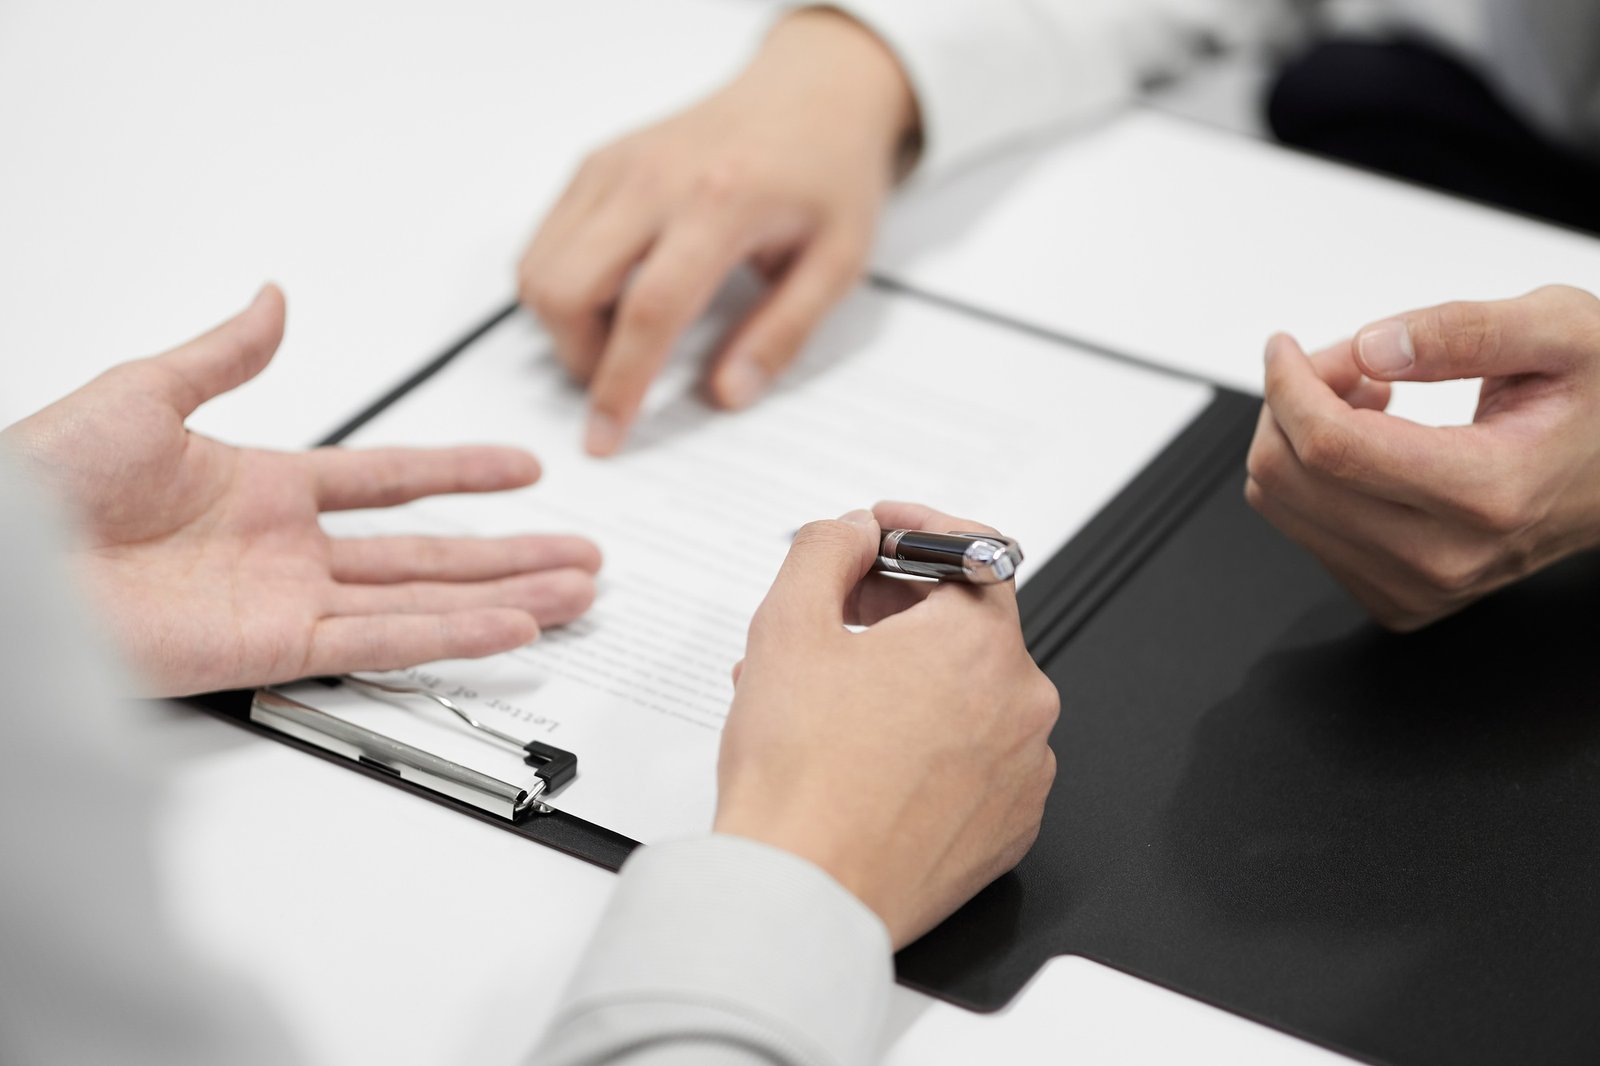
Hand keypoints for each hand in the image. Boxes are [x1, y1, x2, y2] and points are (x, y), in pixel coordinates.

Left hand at [1, 285, 601, 696]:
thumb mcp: (145, 393)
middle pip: (431, 552)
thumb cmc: (42, 480)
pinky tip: (512, 629)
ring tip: (576, 594)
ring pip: (427, 600)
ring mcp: (288, 603)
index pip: (391, 482)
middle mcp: (289, 552)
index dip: (461, 473)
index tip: (524, 469)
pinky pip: (384, 641)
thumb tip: (273, 300)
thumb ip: (226, 354)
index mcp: (266, 487)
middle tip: (581, 555)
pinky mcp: (273, 651)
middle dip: (513, 552)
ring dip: (508, 597)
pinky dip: (453, 636)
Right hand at [518, 9, 918, 455]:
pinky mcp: (597, 163)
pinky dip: (561, 283)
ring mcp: (615, 165)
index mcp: (720, 203)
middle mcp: (653, 178)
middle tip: (621, 380)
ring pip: (539, 266)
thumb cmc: (829, 174)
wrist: (812, 92)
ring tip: (623, 335)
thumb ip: (782, 334)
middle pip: (565, 288)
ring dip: (564, 323)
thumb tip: (726, 396)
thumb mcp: (839, 263)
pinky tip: (615, 295)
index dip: (619, 385)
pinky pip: (545, 240)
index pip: (648, 311)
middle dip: (577, 357)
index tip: (605, 438)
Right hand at [715, 502, 1058, 947]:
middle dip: (894, 607)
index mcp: (981, 645)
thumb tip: (855, 530)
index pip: (970, 552)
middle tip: (833, 614)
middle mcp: (1022, 705)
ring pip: (965, 693)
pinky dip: (929, 740)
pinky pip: (975, 757)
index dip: (914, 531)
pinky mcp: (1010, 826)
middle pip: (965, 624)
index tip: (878, 533)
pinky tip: (865, 753)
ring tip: (827, 696)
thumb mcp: (787, 625)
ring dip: (903, 677)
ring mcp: (1024, 772)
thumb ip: (827, 548)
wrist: (803, 895)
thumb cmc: (798, 776)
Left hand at [1245, 285, 1599, 630]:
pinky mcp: (1399, 598)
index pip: (1330, 446)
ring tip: (1370, 399)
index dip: (1289, 384)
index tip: (1285, 347)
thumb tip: (1373, 347)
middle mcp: (1447, 555)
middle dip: (1292, 401)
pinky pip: (1303, 530)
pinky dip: (1314, 477)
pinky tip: (1373, 446)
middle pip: (1288, 477)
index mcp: (1488, 491)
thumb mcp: (1563, 331)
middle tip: (1349, 363)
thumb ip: (1464, 330)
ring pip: (1280, 504)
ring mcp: (1419, 586)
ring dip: (1301, 436)